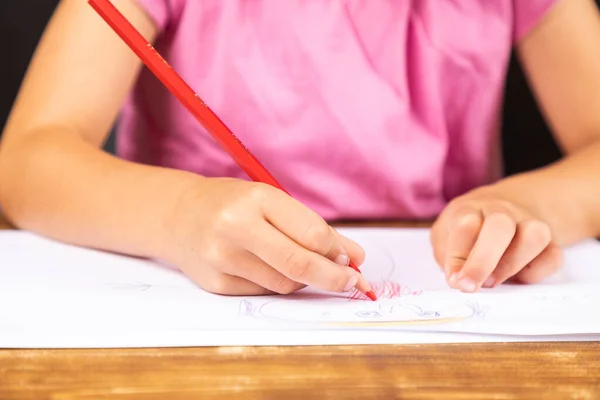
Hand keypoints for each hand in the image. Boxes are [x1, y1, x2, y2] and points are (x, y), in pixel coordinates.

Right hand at [164, 177, 367, 295]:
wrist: (179, 215)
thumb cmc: (234, 204)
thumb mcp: (272, 202)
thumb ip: (313, 228)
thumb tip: (356, 258)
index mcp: (255, 199)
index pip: (311, 234)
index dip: (337, 251)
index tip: (350, 258)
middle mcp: (235, 228)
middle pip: (300, 265)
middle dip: (335, 278)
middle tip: (353, 282)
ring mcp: (222, 258)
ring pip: (285, 284)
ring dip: (305, 280)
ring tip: (303, 266)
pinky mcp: (216, 283)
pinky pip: (264, 292)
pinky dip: (279, 284)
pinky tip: (271, 269)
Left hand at [430, 188, 562, 291]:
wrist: (502, 206)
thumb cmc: (466, 230)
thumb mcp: (445, 236)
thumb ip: (448, 256)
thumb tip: (458, 281)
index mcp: (470, 208)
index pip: (465, 225)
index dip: (458, 257)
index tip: (455, 282)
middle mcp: (502, 210)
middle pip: (500, 225)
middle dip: (484, 260)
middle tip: (471, 286)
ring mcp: (529, 223)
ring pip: (535, 235)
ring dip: (512, 264)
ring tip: (492, 282)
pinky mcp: (549, 243)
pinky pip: (552, 257)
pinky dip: (536, 274)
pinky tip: (516, 278)